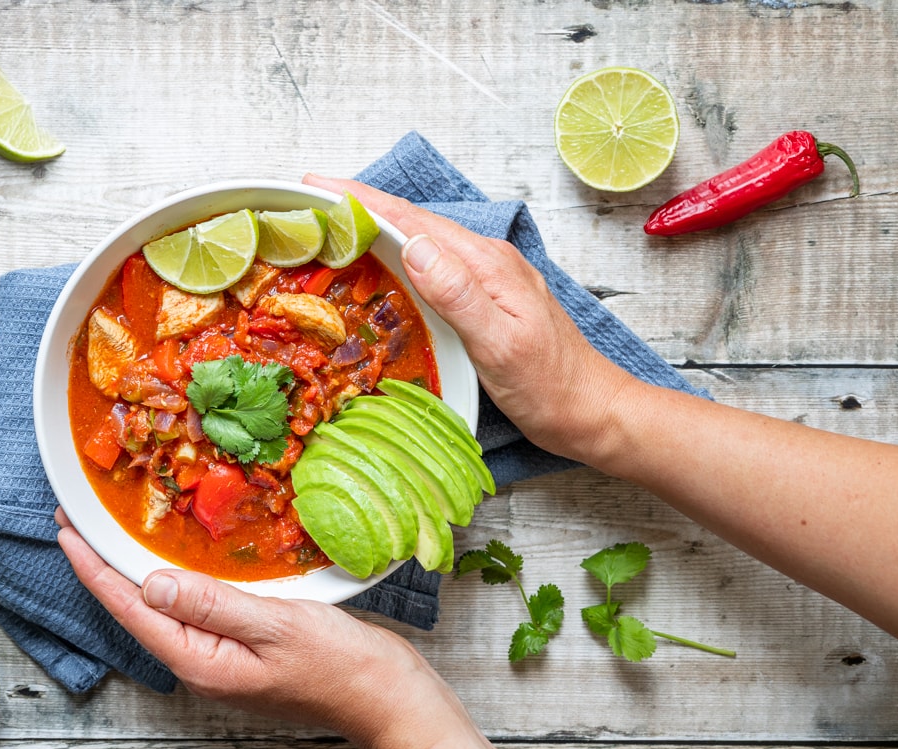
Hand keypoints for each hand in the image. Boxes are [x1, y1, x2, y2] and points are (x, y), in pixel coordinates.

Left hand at [56, 508, 545, 748]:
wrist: (387, 698)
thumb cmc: (341, 664)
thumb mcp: (275, 625)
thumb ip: (210, 604)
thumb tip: (150, 584)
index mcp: (201, 662)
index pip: (131, 608)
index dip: (94, 567)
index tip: (65, 528)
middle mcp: (202, 665)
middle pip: (137, 610)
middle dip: (104, 565)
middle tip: (77, 521)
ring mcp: (221, 661)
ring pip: (163, 610)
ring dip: (134, 570)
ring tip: (110, 534)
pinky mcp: (241, 651)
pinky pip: (193, 611)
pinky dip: (173, 580)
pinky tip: (174, 560)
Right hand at [303, 174, 635, 463]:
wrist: (593, 413)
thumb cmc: (551, 387)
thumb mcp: (501, 344)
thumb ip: (459, 294)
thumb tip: (414, 246)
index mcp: (485, 264)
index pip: (412, 221)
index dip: (360, 200)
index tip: (314, 186)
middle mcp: (484, 261)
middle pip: (411, 223)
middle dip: (356, 207)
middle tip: (304, 203)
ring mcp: (484, 279)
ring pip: (418, 243)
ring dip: (372, 229)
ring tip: (327, 226)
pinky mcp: (482, 299)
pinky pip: (428, 267)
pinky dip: (393, 257)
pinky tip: (376, 266)